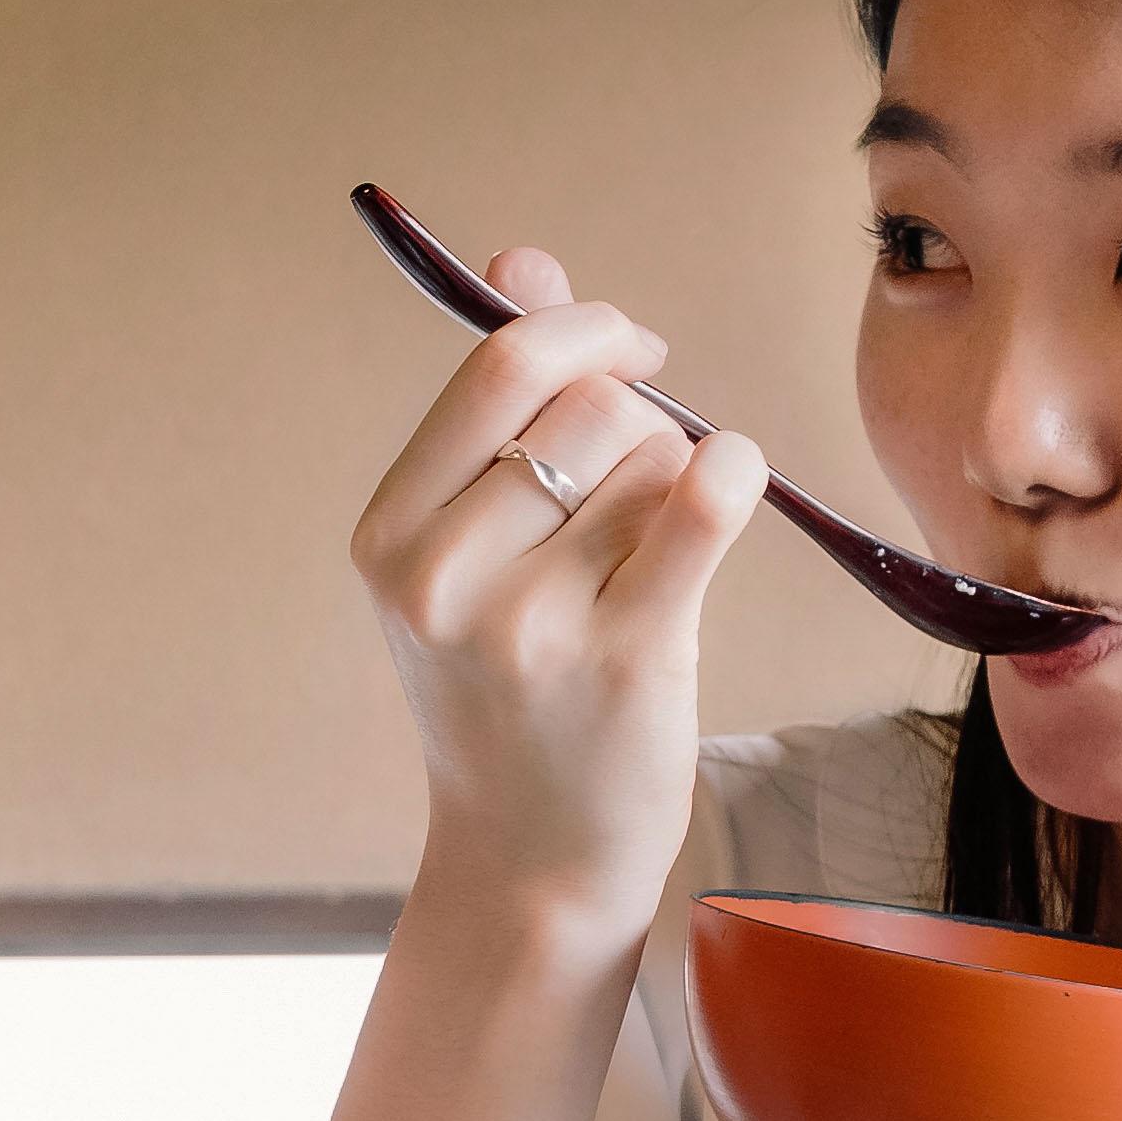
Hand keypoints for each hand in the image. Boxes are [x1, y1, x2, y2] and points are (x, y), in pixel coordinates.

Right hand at [349, 250, 759, 959]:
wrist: (533, 861)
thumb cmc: (511, 692)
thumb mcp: (467, 553)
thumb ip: (497, 407)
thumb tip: (524, 259)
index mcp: (387, 537)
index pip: (499, 365)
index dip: (585, 331)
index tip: (631, 352)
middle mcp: (442, 579)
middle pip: (585, 404)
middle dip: (637, 419)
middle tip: (641, 484)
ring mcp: (531, 624)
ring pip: (651, 454)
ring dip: (677, 477)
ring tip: (653, 549)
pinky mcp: (626, 660)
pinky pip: (705, 504)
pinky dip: (733, 475)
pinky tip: (732, 488)